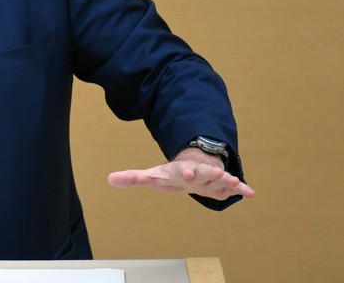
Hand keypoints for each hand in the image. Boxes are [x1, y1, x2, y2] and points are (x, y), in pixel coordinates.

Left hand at [106, 148, 254, 200]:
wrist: (193, 166)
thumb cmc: (170, 174)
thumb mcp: (152, 177)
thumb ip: (133, 178)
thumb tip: (109, 179)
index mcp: (180, 171)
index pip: (181, 170)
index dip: (183, 170)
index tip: (185, 171)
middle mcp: (197, 172)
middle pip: (203, 173)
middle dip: (209, 173)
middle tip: (216, 172)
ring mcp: (211, 178)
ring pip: (220, 179)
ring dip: (227, 181)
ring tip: (234, 182)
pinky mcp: (222, 185)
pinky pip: (233, 186)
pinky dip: (242, 189)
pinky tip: (251, 193)